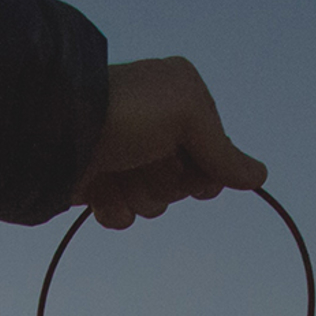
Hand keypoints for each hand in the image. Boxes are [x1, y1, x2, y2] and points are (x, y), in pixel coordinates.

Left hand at [77, 57, 268, 228]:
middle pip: (185, 182)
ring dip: (137, 194)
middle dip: (167, 181)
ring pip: (154, 203)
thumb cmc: (127, 113)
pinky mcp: (98, 184)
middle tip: (145, 160)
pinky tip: (98, 188)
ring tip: (115, 171)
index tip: (191, 167)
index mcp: (180, 100)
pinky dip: (112, 207)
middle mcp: (155, 127)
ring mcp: (125, 157)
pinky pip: (122, 216)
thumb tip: (259, 176)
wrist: (56, 130)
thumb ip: (223, 150)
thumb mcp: (186, 114)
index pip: (214, 155)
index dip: (205, 170)